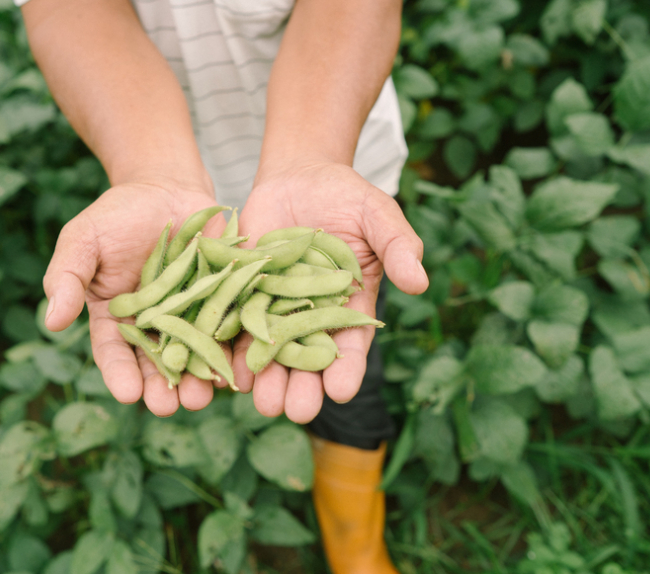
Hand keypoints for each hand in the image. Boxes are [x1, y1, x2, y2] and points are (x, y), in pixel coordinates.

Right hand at [43, 180, 227, 415]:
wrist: (165, 188)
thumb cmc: (117, 214)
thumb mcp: (83, 239)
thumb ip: (67, 277)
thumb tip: (52, 321)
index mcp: (115, 319)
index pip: (114, 353)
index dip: (120, 374)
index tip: (129, 394)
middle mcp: (154, 325)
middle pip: (157, 363)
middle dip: (163, 387)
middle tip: (169, 407)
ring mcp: (190, 315)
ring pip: (195, 353)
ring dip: (200, 378)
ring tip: (204, 397)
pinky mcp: (223, 300)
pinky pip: (229, 327)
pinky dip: (233, 348)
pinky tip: (238, 367)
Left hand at [234, 162, 428, 423]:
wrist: (299, 177)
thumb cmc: (347, 197)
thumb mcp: (378, 215)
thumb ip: (398, 246)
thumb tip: (420, 282)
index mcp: (350, 306)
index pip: (351, 346)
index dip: (347, 369)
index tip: (342, 391)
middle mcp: (311, 316)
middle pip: (307, 360)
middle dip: (302, 387)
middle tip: (297, 411)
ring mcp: (274, 307)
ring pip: (270, 352)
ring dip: (266, 379)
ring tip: (263, 403)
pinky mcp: (243, 293)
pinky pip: (236, 326)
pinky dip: (233, 348)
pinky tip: (229, 372)